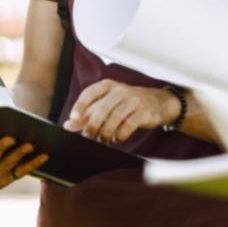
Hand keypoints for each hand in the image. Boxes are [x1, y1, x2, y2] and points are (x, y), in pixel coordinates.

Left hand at [63, 80, 177, 143]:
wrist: (159, 102)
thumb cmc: (128, 103)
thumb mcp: (107, 104)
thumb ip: (88, 114)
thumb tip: (68, 125)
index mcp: (108, 86)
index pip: (90, 93)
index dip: (80, 105)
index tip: (73, 118)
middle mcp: (120, 90)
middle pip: (102, 108)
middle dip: (93, 125)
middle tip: (89, 137)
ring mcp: (133, 100)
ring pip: (115, 117)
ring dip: (106, 132)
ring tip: (104, 140)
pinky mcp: (144, 112)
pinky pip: (130, 124)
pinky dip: (121, 134)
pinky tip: (118, 138)